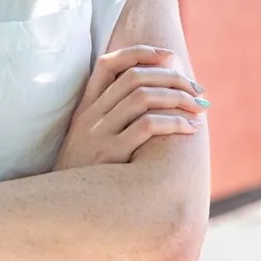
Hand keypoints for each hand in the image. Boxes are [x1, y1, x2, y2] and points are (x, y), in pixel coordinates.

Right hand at [53, 45, 208, 170]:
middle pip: (134, 77)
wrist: (61, 207)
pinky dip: (175, 122)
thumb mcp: (89, 139)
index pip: (108, 64)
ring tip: (199, 107)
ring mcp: (98, 134)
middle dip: (172, 77)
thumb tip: (154, 98)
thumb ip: (112, 117)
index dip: (140, 53)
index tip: (168, 56)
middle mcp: (90, 115)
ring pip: (143, 98)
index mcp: (86, 106)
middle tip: (197, 89)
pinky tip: (190, 129)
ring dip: (178, 97)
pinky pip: (147, 127)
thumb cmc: (85, 173)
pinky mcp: (110, 155)